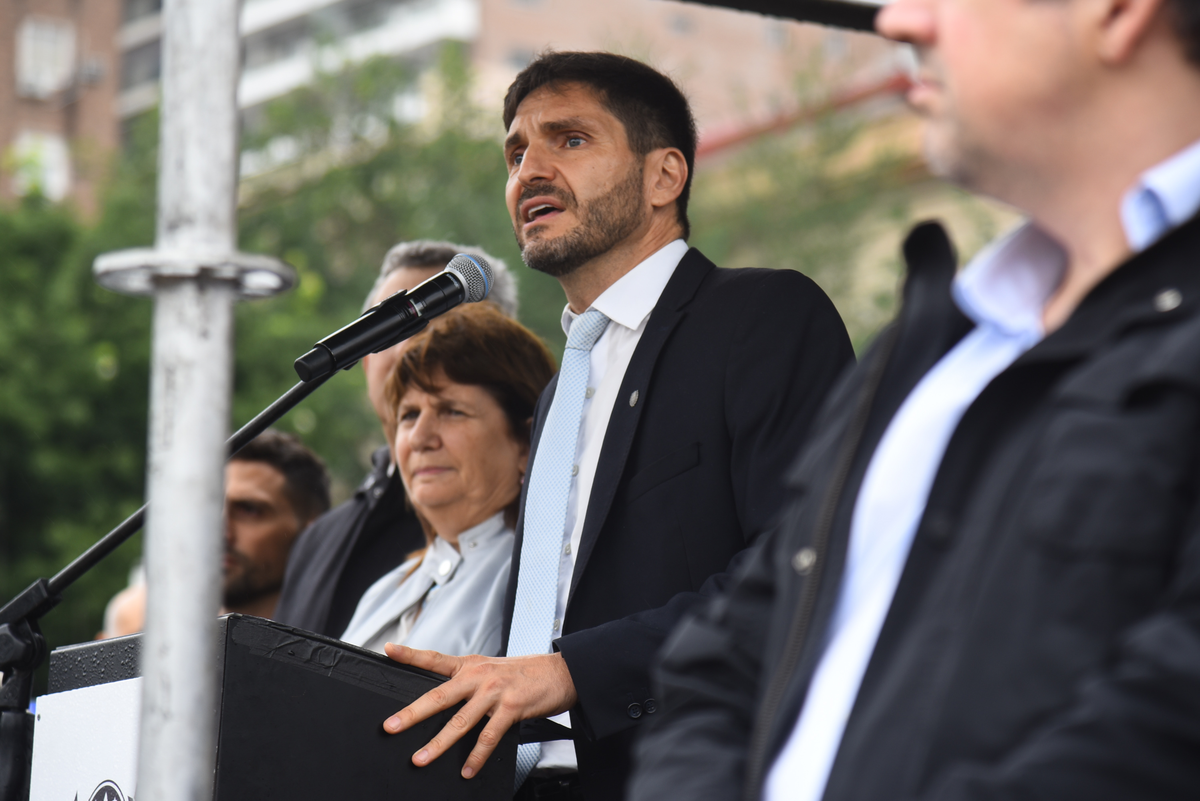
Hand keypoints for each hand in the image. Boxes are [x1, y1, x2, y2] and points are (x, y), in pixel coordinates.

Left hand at [382, 643, 577, 777]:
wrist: (561, 672)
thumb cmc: (525, 673)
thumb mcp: (493, 668)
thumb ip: (469, 681)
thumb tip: (447, 699)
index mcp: (471, 665)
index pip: (435, 658)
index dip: (411, 654)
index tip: (389, 650)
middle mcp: (479, 676)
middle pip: (440, 696)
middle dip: (413, 713)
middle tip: (391, 726)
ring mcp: (495, 692)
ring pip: (460, 721)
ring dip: (438, 743)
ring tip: (421, 758)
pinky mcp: (511, 708)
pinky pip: (489, 737)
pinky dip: (476, 757)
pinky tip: (467, 769)